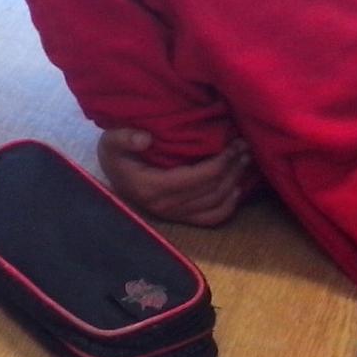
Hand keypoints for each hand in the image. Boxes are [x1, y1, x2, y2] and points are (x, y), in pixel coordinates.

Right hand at [96, 129, 250, 226]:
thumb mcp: (111, 140)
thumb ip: (124, 137)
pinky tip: (237, 188)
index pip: (199, 177)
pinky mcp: (180, 219)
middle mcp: (165, 206)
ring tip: (244, 160)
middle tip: (245, 146)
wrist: (112, 175)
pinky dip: (229, 205)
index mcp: (151, 187)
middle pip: (212, 189)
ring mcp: (174, 215)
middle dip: (233, 167)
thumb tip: (146, 140)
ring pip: (216, 203)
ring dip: (235, 181)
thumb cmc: (116, 154)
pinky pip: (211, 218)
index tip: (235, 141)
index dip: (222, 161)